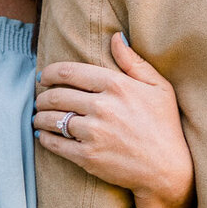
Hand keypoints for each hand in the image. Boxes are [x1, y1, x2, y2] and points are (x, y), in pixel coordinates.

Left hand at [34, 33, 193, 207]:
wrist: (168, 170)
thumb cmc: (165, 126)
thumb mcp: (159, 88)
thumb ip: (134, 62)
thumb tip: (115, 38)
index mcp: (117, 85)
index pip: (70, 72)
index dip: (50, 73)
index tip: (44, 77)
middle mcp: (102, 107)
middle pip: (57, 96)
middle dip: (43, 97)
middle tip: (41, 100)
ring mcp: (94, 133)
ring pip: (52, 119)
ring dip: (40, 117)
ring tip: (39, 118)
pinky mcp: (88, 157)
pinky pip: (56, 144)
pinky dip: (45, 138)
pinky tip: (43, 136)